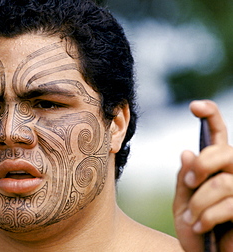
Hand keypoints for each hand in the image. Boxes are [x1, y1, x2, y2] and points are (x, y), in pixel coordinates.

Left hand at [173, 100, 232, 251]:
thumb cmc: (195, 227)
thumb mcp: (183, 201)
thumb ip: (186, 178)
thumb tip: (187, 152)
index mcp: (216, 168)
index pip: (219, 135)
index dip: (211, 116)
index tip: (194, 105)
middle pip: (226, 151)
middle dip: (202, 165)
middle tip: (190, 183)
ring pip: (223, 182)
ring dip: (200, 202)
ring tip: (191, 218)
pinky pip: (229, 205)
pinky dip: (207, 216)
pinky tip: (200, 227)